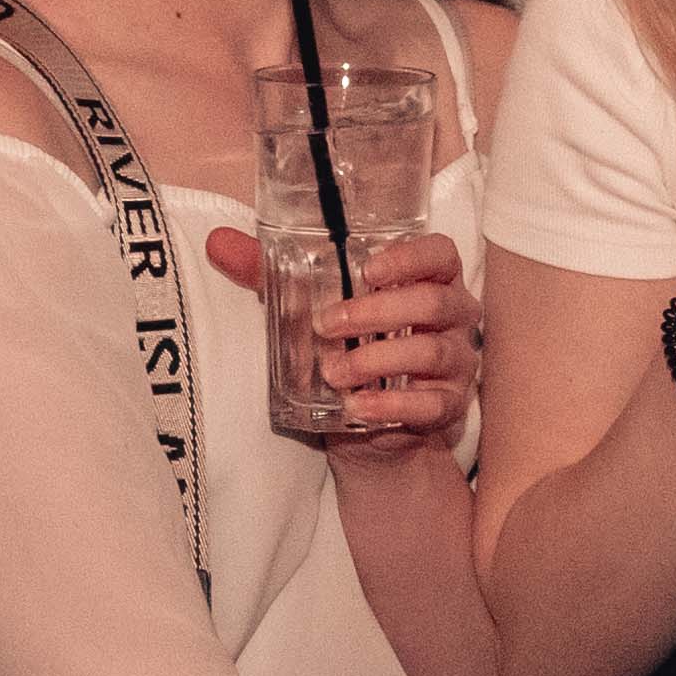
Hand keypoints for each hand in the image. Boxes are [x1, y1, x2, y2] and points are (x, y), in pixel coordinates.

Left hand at [283, 230, 485, 469]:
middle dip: (378, 312)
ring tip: (334, 372)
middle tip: (326, 325)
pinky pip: (430, 404)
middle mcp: (453, 319)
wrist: (374, 433)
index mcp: (430, 282)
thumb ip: (270, 278)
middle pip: (435, 302)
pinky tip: (357, 407)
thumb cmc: (351, 353)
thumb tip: (218, 242)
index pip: (441, 254)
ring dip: (378, 359)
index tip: (368, 269)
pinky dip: (391, 405)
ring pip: (433, 352)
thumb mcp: (312, 313)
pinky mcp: (448, 408)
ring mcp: (456, 365)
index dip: (411, 257)